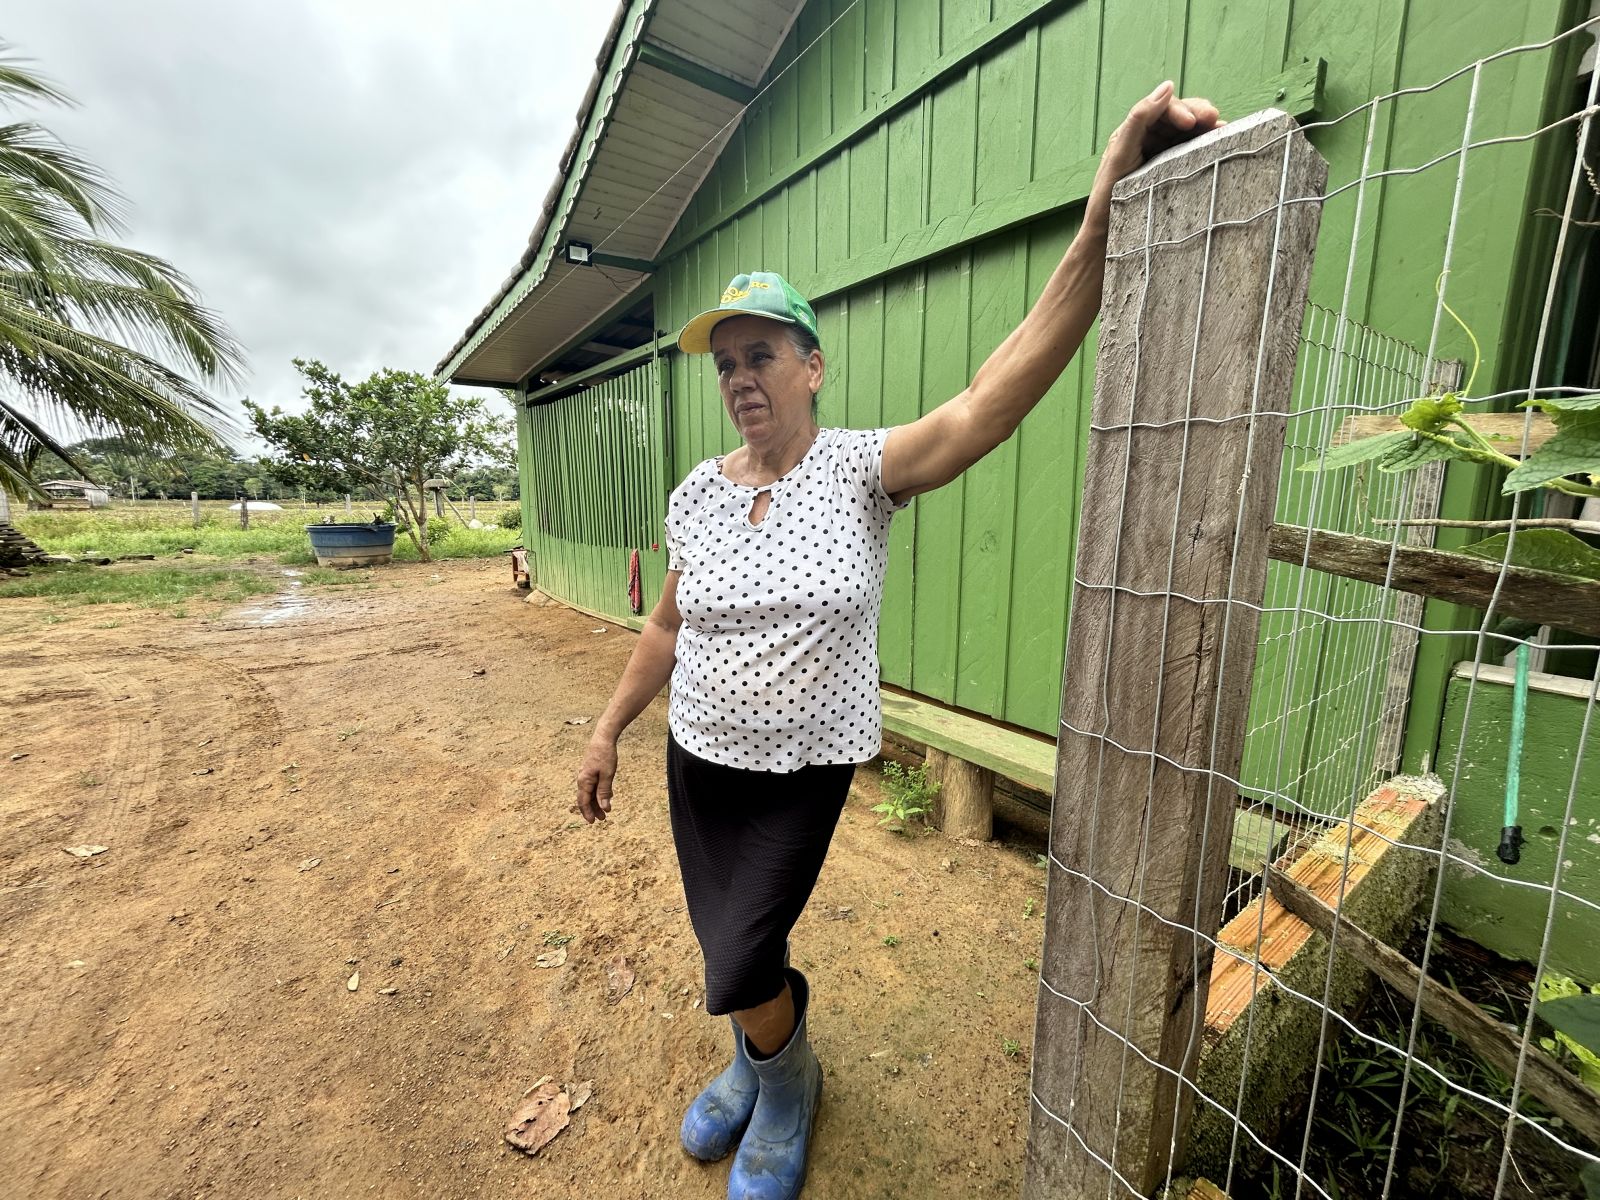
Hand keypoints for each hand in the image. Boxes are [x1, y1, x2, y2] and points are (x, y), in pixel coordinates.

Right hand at [574, 735, 617, 823]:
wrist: (602, 738)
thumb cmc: (605, 755)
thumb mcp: (607, 775)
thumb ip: (604, 792)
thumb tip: (604, 807)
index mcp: (584, 781)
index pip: (583, 802)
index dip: (588, 813)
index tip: (593, 822)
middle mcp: (582, 779)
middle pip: (585, 799)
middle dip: (593, 809)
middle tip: (602, 819)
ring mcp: (586, 775)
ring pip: (589, 792)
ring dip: (596, 802)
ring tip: (605, 810)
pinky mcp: (590, 771)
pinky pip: (593, 785)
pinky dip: (598, 792)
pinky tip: (607, 795)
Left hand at [1085, 82, 1222, 232]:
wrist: (1109, 235)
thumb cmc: (1109, 197)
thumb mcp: (1121, 154)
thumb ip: (1139, 119)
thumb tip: (1166, 87)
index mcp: (1134, 131)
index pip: (1161, 110)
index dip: (1179, 110)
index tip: (1192, 122)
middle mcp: (1149, 139)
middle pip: (1180, 117)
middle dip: (1198, 114)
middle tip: (1215, 119)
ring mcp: (1163, 155)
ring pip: (1190, 133)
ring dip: (1207, 129)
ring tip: (1222, 130)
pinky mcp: (1174, 172)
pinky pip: (1193, 152)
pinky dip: (1206, 146)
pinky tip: (1219, 144)